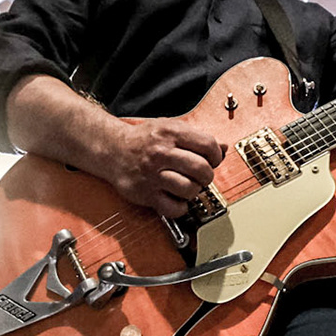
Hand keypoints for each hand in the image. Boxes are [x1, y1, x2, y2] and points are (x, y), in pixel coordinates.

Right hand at [100, 117, 227, 218]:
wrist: (113, 150)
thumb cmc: (144, 140)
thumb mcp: (170, 127)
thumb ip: (196, 137)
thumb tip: (223, 148)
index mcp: (170, 133)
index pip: (208, 145)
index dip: (216, 155)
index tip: (213, 160)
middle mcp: (161, 153)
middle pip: (201, 169)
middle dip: (207, 176)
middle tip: (202, 176)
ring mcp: (153, 174)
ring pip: (189, 189)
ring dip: (194, 191)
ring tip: (188, 186)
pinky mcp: (146, 193)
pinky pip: (173, 208)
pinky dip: (181, 207)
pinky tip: (177, 199)